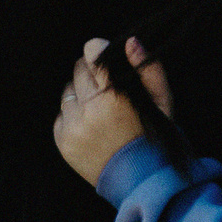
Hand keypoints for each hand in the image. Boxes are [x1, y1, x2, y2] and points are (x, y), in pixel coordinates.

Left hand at [51, 37, 170, 186]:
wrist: (140, 179)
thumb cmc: (154, 136)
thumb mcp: (161, 101)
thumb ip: (148, 68)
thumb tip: (129, 42)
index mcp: (114, 96)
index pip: (91, 53)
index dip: (98, 51)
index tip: (104, 57)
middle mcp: (90, 110)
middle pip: (78, 70)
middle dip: (91, 74)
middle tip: (107, 89)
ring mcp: (73, 126)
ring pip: (68, 91)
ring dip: (81, 95)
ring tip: (100, 111)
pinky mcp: (62, 140)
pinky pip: (61, 115)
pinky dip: (73, 116)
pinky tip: (91, 127)